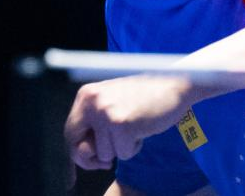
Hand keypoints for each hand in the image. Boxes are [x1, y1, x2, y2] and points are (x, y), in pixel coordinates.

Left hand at [64, 74, 195, 184]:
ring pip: (105, 154)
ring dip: (122, 147)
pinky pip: (123, 154)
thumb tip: (83, 155)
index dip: (79, 151)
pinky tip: (142, 128)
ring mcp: (106, 113)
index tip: (90, 160)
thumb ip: (95, 126)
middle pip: (81, 148)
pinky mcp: (121, 124)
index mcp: (86, 94)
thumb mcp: (112, 104)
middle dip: (95, 157)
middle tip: (113, 151)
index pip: (70, 132)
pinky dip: (135, 147)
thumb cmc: (145, 97)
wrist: (174, 84)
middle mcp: (92, 101)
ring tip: (135, 126)